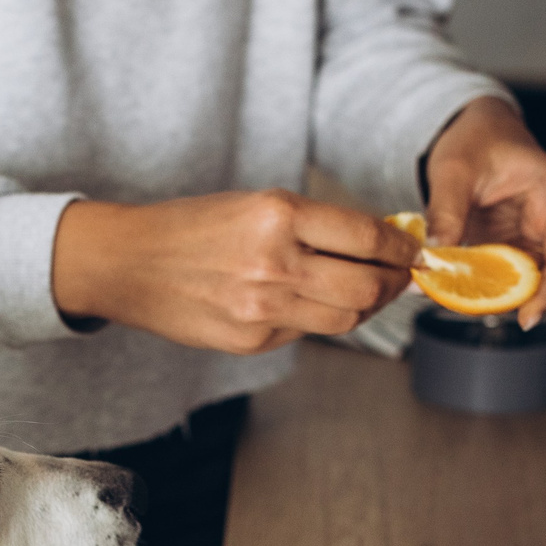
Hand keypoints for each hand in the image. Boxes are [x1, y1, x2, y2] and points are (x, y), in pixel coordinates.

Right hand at [51, 190, 416, 354]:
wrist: (131, 263)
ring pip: (345, 318)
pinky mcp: (251, 341)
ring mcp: (262, 309)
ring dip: (365, 306)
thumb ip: (316, 226)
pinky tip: (312, 303)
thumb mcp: (256, 205)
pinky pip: (307, 333)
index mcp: (277, 215)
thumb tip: (378, 246)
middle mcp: (274, 263)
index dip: (401, 248)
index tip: (414, 249)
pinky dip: (320, 319)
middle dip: (395, 283)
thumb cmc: (195, 227)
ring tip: (365, 291)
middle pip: (367, 287)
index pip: (367, 237)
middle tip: (402, 276)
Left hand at [423, 97, 545, 329]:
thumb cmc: (475, 138)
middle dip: (525, 299)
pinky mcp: (513, 245)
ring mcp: (534, 235)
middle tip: (484, 310)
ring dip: (501, 296)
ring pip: (530, 280)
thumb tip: (434, 253)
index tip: (529, 315)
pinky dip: (486, 286)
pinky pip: (507, 275)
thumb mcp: (455, 169)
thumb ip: (445, 210)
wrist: (474, 129)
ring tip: (464, 300)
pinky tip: (459, 290)